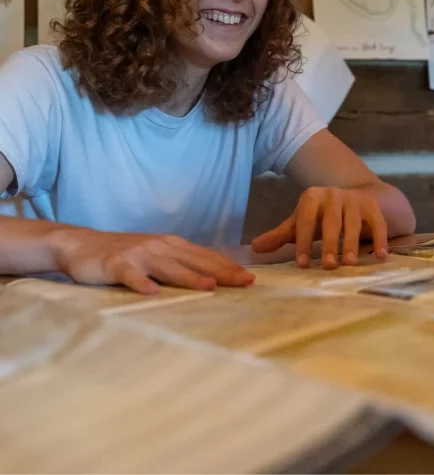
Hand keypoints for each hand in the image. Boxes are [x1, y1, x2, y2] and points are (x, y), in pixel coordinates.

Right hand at [51, 228, 254, 293]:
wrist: (81, 244)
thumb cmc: (125, 254)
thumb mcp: (157, 255)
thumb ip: (180, 263)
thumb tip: (213, 277)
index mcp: (173, 245)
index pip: (207, 256)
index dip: (229, 267)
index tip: (250, 278)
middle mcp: (160, 246)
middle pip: (195, 260)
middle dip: (222, 272)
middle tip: (245, 283)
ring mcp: (138, 254)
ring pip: (169, 267)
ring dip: (190, 277)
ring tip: (210, 287)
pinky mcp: (116, 264)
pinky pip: (131, 275)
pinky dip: (141, 283)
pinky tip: (152, 293)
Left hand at [251, 186, 387, 268]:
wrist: (355, 197)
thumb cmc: (322, 216)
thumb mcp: (301, 223)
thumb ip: (280, 235)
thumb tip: (254, 248)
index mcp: (312, 197)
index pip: (306, 220)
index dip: (303, 241)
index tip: (301, 264)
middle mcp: (334, 194)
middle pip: (331, 221)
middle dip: (329, 244)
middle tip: (327, 266)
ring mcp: (355, 199)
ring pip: (353, 223)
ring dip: (352, 243)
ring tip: (350, 263)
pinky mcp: (373, 206)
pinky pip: (378, 223)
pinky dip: (380, 239)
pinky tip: (381, 256)